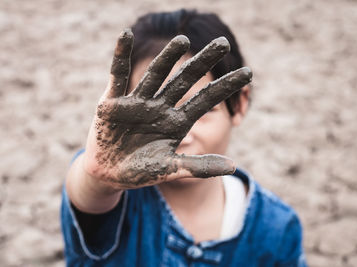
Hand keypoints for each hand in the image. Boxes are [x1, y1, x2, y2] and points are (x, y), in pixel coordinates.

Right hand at [84, 29, 251, 189]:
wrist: (108, 174)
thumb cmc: (141, 171)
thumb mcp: (170, 169)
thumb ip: (199, 166)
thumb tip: (233, 167)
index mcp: (176, 122)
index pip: (205, 100)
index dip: (225, 87)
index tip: (248, 73)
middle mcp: (160, 107)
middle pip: (184, 80)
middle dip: (202, 63)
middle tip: (222, 43)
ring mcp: (137, 102)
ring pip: (156, 75)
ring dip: (168, 57)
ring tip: (183, 41)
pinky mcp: (113, 101)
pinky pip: (117, 75)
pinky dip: (120, 56)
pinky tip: (125, 35)